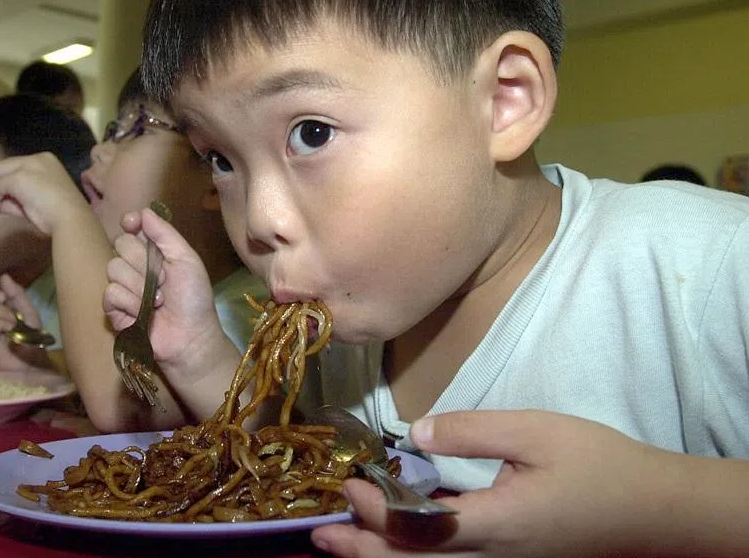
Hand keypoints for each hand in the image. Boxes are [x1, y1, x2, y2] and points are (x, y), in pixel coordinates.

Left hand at [0, 153, 89, 235]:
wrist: (71, 219)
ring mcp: (28, 165)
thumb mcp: (36, 202)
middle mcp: (37, 158)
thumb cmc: (60, 214)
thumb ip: (18, 199)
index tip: (2, 202)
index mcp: (46, 162)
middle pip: (3, 167)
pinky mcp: (19, 176)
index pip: (16, 168)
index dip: (4, 184)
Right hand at [0, 275, 51, 371]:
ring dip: (2, 312)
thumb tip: (3, 277)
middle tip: (3, 298)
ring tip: (14, 322)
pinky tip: (10, 329)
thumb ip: (17, 295)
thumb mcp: (28, 313)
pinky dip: (1, 322)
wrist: (35, 364)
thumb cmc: (32, 341)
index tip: (0, 288)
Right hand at [103, 207, 240, 418]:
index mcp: (154, 252)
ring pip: (114, 268)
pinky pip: (110, 293)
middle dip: (143, 261)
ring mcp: (123, 287)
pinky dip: (130, 303)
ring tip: (158, 301)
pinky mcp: (114, 309)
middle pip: (121, 244)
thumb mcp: (187, 260)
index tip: (132, 223)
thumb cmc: (194, 299)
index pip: (132, 227)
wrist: (190, 337)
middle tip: (163, 279)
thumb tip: (144, 210)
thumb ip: (166, 235)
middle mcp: (136, 266)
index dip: (130, 222)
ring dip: (140, 286)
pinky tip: (144, 314)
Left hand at [311, 410, 705, 556]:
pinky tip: (398, 541)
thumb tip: (416, 433)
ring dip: (381, 557)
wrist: (654, 512)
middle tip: (319, 536)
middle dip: (362, 550)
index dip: (377, 510)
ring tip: (341, 546)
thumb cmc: (599, 467)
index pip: (417, 527)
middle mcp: (491, 555)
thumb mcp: (536, 433)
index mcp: (494, 525)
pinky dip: (413, 554)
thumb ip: (473, 430)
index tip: (349, 483)